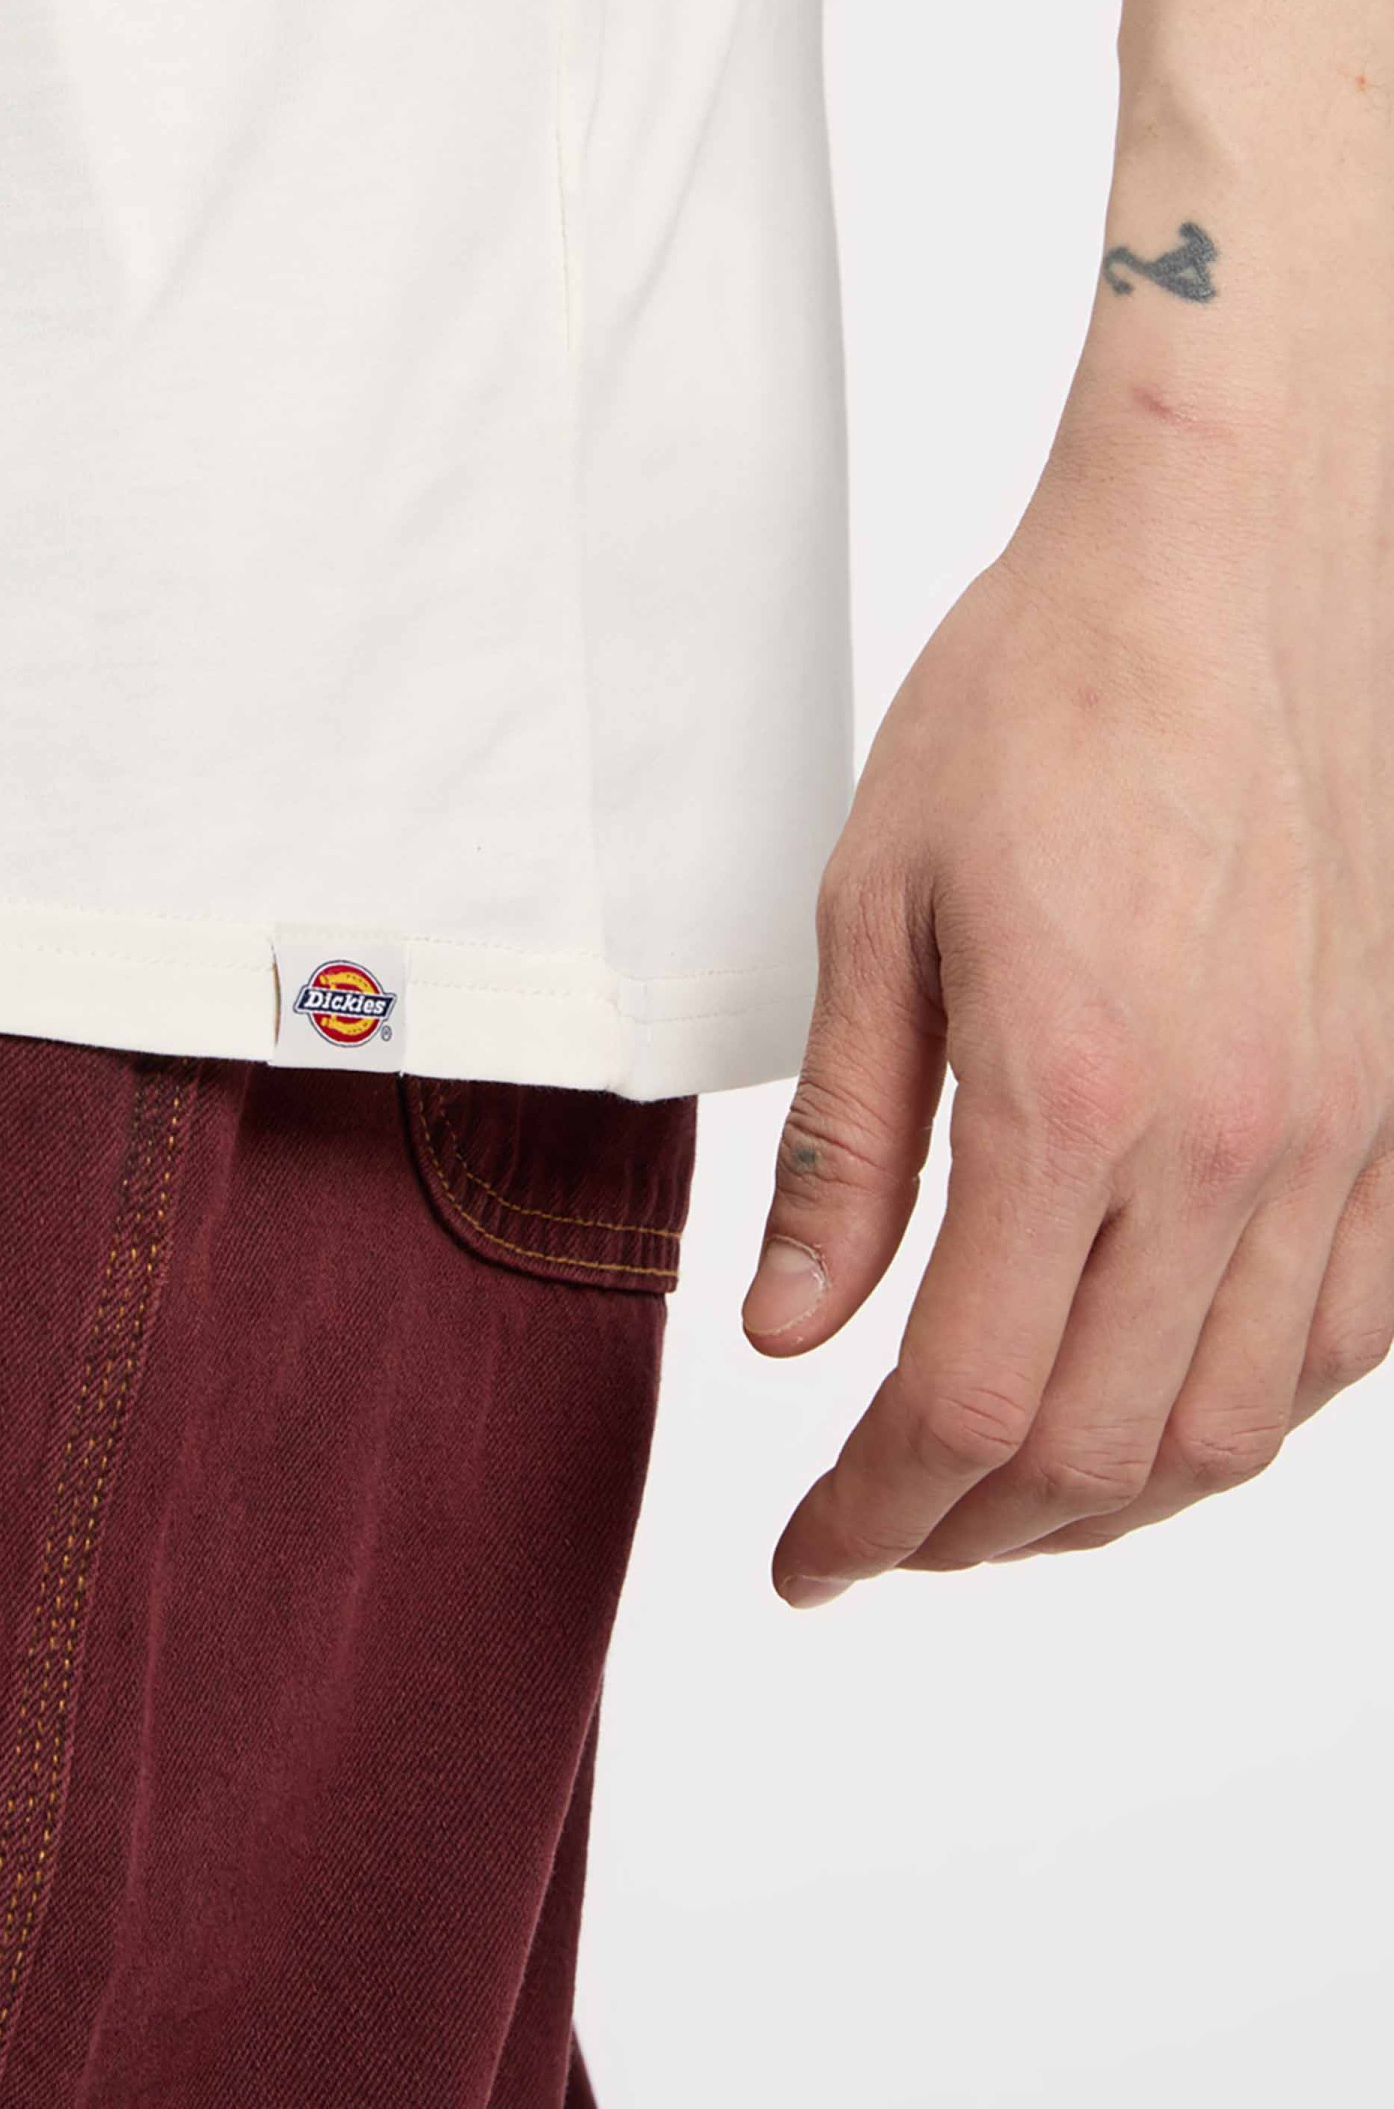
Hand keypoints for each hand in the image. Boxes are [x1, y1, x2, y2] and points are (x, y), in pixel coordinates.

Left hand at [741, 425, 1393, 1604]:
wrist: (1222, 568)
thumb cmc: (1036, 702)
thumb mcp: (874, 910)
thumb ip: (845, 1148)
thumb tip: (792, 1337)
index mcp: (1071, 1095)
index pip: (968, 1403)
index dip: (876, 1517)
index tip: (810, 1563)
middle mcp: (1229, 1143)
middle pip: (1105, 1450)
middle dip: (972, 1533)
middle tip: (882, 1534)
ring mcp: (1339, 1131)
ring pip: (1241, 1422)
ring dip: (1110, 1499)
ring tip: (1003, 1497)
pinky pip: (1349, 1332)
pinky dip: (1247, 1410)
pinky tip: (1162, 1399)